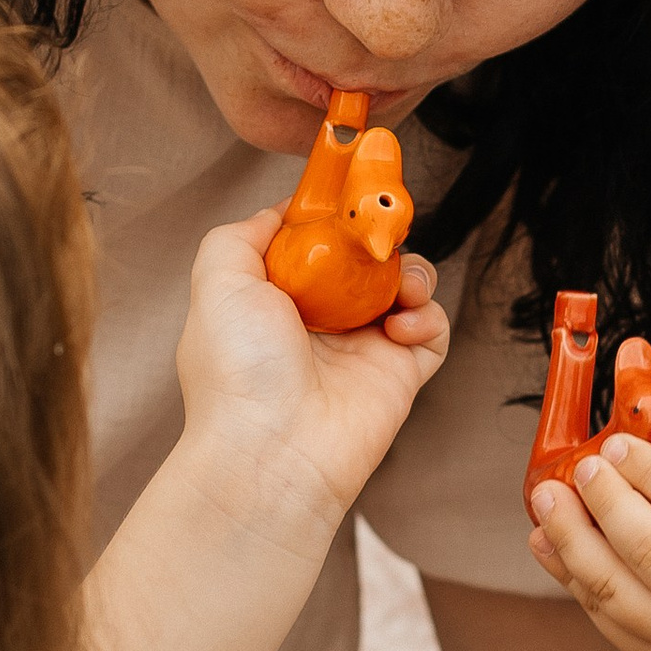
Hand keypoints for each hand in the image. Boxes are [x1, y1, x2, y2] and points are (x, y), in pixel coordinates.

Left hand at [175, 210, 448, 553]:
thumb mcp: (218, 280)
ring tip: (399, 285)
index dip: (334, 218)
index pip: (315, 243)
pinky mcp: (400, 374)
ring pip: (405, 287)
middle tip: (380, 237)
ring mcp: (362, 347)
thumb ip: (243, 234)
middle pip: (365, 259)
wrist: (273, 452)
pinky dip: (428, 316)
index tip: (349, 198)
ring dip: (412, 272)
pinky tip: (401, 325)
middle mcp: (320, 321)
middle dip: (379, 239)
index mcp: (276, 299)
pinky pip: (432, 329)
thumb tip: (283, 213)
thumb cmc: (238, 369)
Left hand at [525, 427, 650, 650]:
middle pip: (649, 547)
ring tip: (547, 498)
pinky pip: (604, 618)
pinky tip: (548, 541)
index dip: (648, 468)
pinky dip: (569, 577)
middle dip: (605, 499)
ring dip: (570, 538)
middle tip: (582, 466)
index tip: (618, 442)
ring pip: (613, 589)